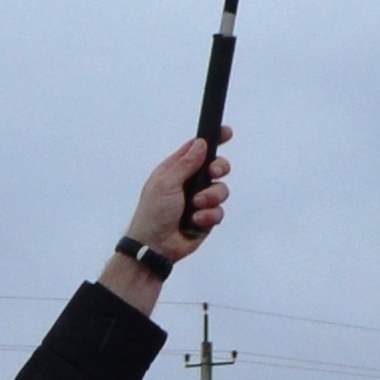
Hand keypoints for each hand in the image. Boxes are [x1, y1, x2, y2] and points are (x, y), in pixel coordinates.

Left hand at [118, 131, 230, 273]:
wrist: (155, 246)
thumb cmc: (152, 214)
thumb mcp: (166, 183)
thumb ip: (186, 163)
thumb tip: (200, 144)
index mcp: (175, 170)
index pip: (197, 149)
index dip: (213, 139)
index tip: (227, 132)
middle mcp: (189, 183)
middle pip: (216, 167)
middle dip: (219, 169)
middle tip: (213, 173)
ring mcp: (199, 201)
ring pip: (221, 190)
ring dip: (211, 197)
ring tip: (196, 206)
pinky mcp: (206, 218)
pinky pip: (219, 212)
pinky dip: (209, 216)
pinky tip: (195, 221)